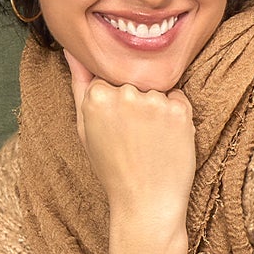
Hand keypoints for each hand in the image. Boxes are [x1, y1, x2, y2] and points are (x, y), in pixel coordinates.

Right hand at [65, 46, 194, 229]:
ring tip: (150, 143)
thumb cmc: (113, 170)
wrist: (146, 204)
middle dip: (135, 103)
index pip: (109, 79)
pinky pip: (178, 98)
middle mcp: (125, 92)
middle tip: (134, 140)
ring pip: (156, 89)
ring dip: (155, 110)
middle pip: (133, 81)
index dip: (114, 105)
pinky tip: (166, 141)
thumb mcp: (85, 129)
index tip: (116, 130)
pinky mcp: (180, 110)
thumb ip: (79, 85)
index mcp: (97, 96)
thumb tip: (73, 50)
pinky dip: (175, 116)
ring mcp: (154, 100)